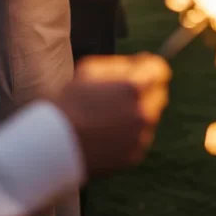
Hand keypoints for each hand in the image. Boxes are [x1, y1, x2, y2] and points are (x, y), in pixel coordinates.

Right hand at [55, 53, 170, 176]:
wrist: (55, 144)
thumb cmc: (70, 102)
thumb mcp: (91, 70)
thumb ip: (123, 64)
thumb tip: (144, 60)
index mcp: (134, 87)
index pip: (160, 71)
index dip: (150, 68)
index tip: (142, 70)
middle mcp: (144, 112)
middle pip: (159, 94)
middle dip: (145, 91)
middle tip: (121, 95)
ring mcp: (141, 136)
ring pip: (150, 117)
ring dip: (137, 112)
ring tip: (109, 116)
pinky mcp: (136, 155)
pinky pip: (140, 137)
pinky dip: (130, 133)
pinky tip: (108, 133)